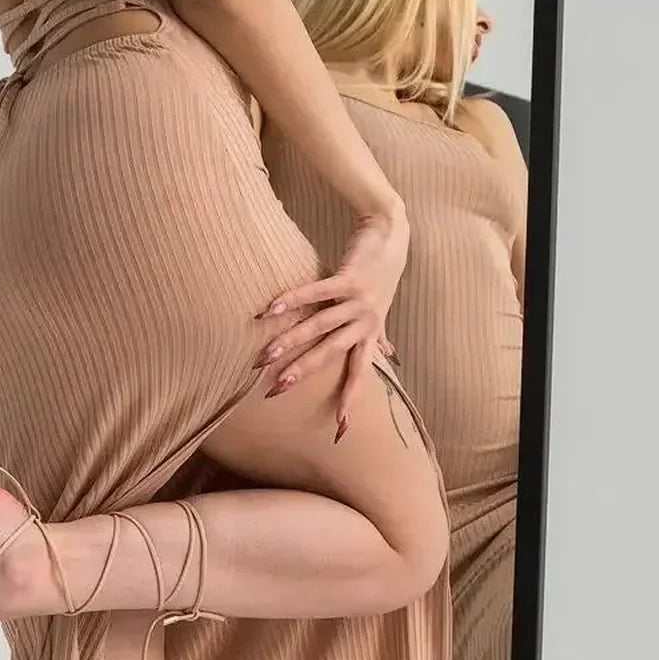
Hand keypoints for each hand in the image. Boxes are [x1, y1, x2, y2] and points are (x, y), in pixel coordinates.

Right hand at [256, 203, 408, 436]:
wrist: (392, 233)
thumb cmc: (382, 275)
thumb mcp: (383, 309)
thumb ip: (381, 335)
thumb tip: (390, 356)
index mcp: (370, 333)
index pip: (358, 372)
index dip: (349, 398)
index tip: (339, 426)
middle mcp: (365, 321)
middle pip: (331, 353)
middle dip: (304, 373)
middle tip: (278, 390)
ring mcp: (358, 300)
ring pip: (320, 326)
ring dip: (291, 341)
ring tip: (266, 356)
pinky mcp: (349, 277)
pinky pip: (317, 292)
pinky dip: (293, 299)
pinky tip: (271, 310)